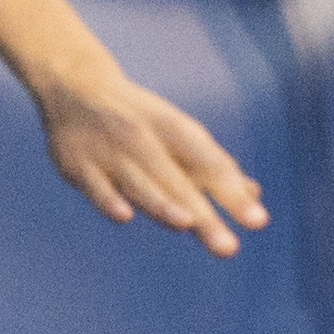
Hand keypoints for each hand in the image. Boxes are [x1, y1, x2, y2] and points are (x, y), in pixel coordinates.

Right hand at [31, 63, 269, 255]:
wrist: (76, 86)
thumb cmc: (138, 119)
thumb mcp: (176, 132)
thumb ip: (212, 166)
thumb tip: (253, 195)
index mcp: (175, 131)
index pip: (210, 165)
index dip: (233, 194)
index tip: (258, 221)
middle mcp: (146, 140)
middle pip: (179, 183)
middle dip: (203, 215)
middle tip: (228, 247)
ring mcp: (111, 153)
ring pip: (140, 182)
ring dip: (162, 203)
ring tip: (186, 223)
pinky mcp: (79, 166)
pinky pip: (95, 185)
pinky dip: (108, 199)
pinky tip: (124, 215)